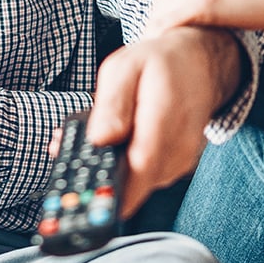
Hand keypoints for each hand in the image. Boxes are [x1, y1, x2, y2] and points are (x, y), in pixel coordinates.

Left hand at [85, 26, 244, 216]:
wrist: (199, 65)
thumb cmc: (160, 64)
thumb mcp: (125, 67)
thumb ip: (112, 103)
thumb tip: (99, 139)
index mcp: (165, 116)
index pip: (141, 164)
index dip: (112, 190)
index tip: (84, 198)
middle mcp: (179, 147)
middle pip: (134, 182)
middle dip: (97, 177)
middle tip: (65, 155)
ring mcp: (180, 161)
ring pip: (136, 182)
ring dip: (109, 169)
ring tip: (85, 142)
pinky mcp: (175, 168)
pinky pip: (144, 176)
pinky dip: (123, 165)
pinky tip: (110, 144)